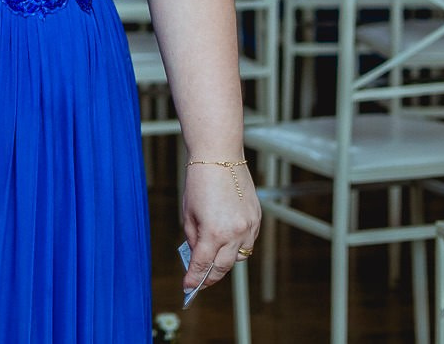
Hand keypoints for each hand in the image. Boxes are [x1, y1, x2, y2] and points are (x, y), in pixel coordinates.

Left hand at [181, 158, 260, 296]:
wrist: (219, 156)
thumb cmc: (199, 181)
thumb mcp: (188, 213)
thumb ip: (192, 237)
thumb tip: (196, 253)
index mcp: (214, 233)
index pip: (203, 265)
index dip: (194, 279)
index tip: (187, 287)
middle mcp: (235, 233)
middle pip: (223, 267)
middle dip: (210, 277)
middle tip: (200, 282)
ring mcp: (249, 227)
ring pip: (239, 257)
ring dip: (225, 263)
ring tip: (212, 264)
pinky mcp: (256, 219)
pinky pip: (248, 242)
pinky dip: (237, 246)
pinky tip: (226, 244)